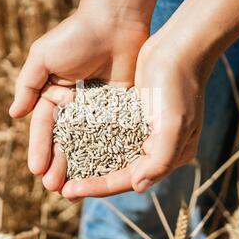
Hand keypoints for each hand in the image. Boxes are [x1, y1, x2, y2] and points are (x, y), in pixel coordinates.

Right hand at [9, 10, 148, 191]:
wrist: (115, 21)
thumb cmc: (76, 36)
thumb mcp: (43, 57)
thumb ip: (28, 85)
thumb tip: (14, 115)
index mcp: (53, 95)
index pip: (45, 128)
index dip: (40, 149)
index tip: (37, 169)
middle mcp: (74, 106)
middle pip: (65, 141)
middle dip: (58, 163)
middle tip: (55, 187)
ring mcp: (97, 110)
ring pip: (87, 144)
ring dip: (80, 165)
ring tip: (75, 188)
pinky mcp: (119, 110)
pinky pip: (113, 135)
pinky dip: (108, 153)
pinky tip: (104, 172)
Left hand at [61, 35, 213, 198]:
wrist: (178, 47)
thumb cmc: (179, 85)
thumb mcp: (174, 125)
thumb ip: (160, 160)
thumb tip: (138, 186)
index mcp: (169, 156)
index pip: (128, 180)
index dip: (98, 187)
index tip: (69, 191)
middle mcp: (155, 147)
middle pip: (117, 171)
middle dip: (88, 180)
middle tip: (58, 187)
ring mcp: (143, 130)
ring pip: (109, 153)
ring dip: (86, 162)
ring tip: (60, 168)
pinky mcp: (131, 114)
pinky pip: (107, 132)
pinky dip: (89, 139)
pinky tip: (68, 141)